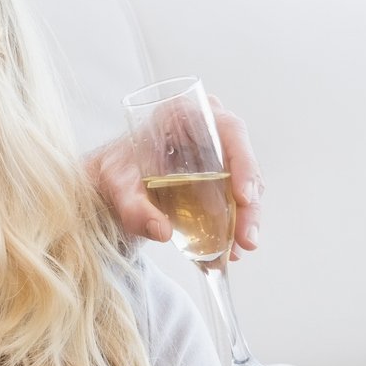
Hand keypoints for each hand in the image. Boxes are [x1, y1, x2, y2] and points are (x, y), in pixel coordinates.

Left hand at [88, 95, 265, 260]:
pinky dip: (235, 225)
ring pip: (246, 184)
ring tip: (238, 251)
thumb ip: (132, 207)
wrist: (116, 181)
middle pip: (244, 162)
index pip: (229, 130)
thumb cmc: (117, 171)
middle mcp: (211, 129)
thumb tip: (161, 232)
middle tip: (246, 239)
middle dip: (249, 205)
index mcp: (187, 114)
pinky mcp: (222, 177)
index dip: (244, 163)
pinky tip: (230, 250)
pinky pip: (237, 199)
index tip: (243, 197)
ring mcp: (220, 154)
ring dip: (246, 220)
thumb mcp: (117, 185)